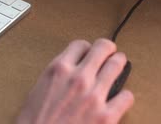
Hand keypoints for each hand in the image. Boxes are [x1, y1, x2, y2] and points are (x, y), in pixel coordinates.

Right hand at [17, 39, 133, 123]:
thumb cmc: (34, 123)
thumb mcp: (37, 91)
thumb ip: (56, 78)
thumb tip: (68, 74)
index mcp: (58, 70)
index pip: (80, 45)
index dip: (86, 49)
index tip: (88, 54)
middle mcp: (78, 78)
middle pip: (103, 48)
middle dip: (108, 49)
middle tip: (110, 54)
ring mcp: (94, 96)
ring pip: (117, 65)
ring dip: (119, 65)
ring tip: (119, 68)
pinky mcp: (107, 117)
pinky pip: (126, 96)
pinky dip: (124, 97)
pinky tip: (119, 100)